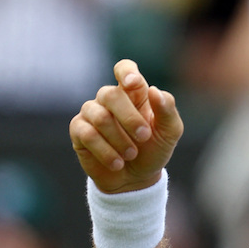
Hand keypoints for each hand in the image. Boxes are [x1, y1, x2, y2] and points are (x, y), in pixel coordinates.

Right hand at [70, 59, 182, 192]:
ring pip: (99, 116)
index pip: (124, 69)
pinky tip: (118, 163)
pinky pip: (87, 134)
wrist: (137, 179)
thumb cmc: (154, 150)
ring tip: (132, 154)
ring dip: (120, 139)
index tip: (133, 83)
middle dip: (130, 118)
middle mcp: (109, 98)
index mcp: (134, 93)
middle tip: (144, 137)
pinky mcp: (78, 131)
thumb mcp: (169, 133)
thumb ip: (167, 111)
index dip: (126, 72)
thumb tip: (155, 90)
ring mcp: (91, 113)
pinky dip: (106, 151)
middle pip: (110, 94)